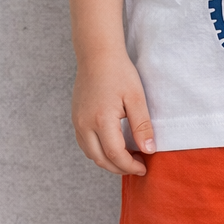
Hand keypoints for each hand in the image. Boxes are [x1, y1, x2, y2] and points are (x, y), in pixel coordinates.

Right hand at [72, 50, 155, 175]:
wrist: (97, 55)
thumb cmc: (119, 72)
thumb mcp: (136, 98)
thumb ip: (142, 126)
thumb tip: (148, 150)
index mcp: (101, 120)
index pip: (115, 154)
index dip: (130, 165)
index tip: (144, 167)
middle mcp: (84, 124)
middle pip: (100, 159)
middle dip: (120, 168)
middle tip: (137, 166)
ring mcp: (77, 122)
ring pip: (90, 154)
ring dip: (108, 162)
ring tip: (127, 159)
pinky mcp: (75, 118)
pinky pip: (85, 144)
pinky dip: (98, 152)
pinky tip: (113, 147)